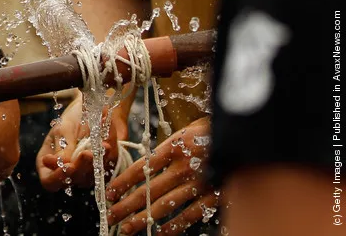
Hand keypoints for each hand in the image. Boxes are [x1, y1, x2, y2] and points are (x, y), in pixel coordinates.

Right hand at [36, 94, 128, 190]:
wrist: (93, 110)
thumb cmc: (73, 118)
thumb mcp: (64, 128)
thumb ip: (63, 146)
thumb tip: (61, 163)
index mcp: (49, 163)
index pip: (49, 181)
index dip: (58, 178)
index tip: (69, 166)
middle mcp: (66, 171)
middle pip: (73, 180)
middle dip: (81, 166)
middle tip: (87, 153)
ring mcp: (84, 173)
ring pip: (91, 177)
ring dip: (96, 161)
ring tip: (102, 144)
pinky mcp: (101, 169)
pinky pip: (105, 167)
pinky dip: (107, 155)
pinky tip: (106, 141)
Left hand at [106, 117, 215, 234]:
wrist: (247, 137)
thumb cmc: (214, 132)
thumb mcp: (187, 131)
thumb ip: (167, 148)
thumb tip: (145, 164)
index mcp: (174, 146)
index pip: (142, 167)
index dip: (123, 182)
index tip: (108, 193)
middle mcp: (183, 166)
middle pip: (148, 190)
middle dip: (126, 205)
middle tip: (109, 216)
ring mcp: (198, 183)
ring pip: (164, 205)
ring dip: (143, 218)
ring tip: (126, 228)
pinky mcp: (213, 196)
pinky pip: (189, 215)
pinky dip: (173, 226)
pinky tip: (158, 233)